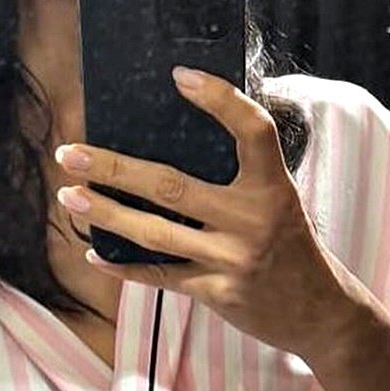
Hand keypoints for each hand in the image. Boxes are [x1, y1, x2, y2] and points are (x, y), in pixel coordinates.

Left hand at [55, 67, 356, 357]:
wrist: (320, 313)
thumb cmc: (293, 246)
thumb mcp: (283, 200)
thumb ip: (247, 172)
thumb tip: (186, 132)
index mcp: (274, 188)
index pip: (253, 132)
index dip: (220, 100)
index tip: (180, 77)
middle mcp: (253, 221)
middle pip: (171, 187)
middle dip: (114, 169)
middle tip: (70, 152)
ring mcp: (232, 260)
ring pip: (155, 234)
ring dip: (106, 213)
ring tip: (69, 195)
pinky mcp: (217, 293)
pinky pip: (160, 276)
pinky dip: (123, 267)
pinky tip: (93, 253)